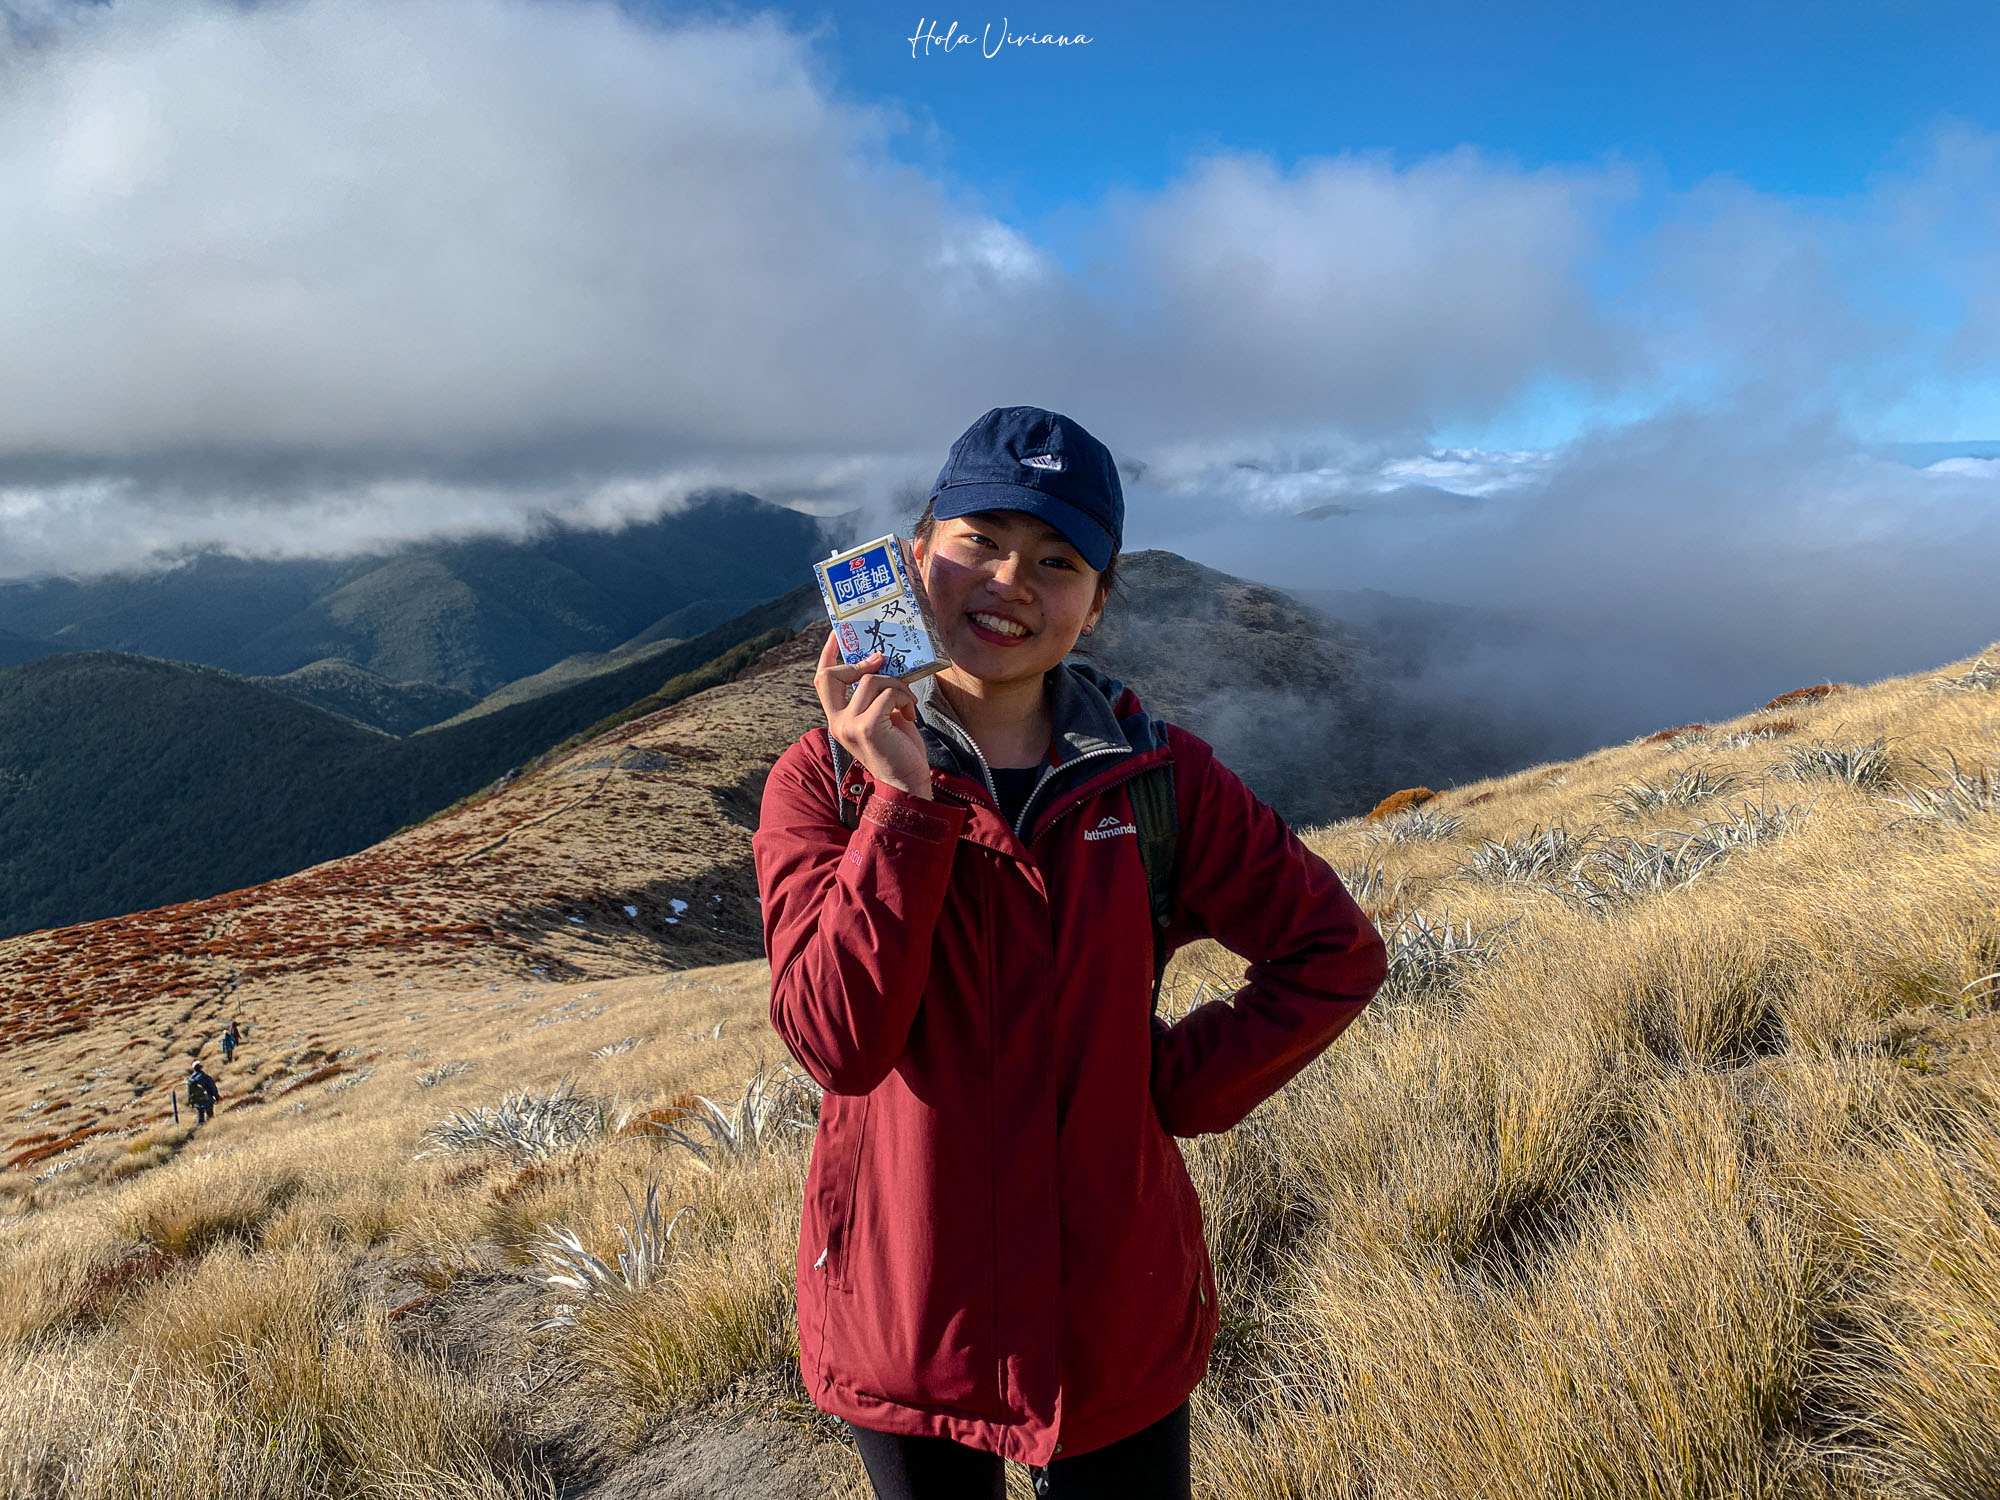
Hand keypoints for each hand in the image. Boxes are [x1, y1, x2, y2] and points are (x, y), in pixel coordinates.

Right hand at [814, 630, 932, 799]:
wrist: (908, 783)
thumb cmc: (898, 750)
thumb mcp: (883, 717)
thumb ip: (875, 696)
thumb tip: (883, 663)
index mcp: (838, 719)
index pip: (823, 680)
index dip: (828, 654)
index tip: (837, 632)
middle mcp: (837, 722)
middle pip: (833, 675)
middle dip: (859, 662)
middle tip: (882, 660)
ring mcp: (849, 725)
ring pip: (871, 680)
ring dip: (898, 685)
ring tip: (909, 703)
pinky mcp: (867, 727)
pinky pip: (888, 694)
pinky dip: (905, 698)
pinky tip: (911, 715)